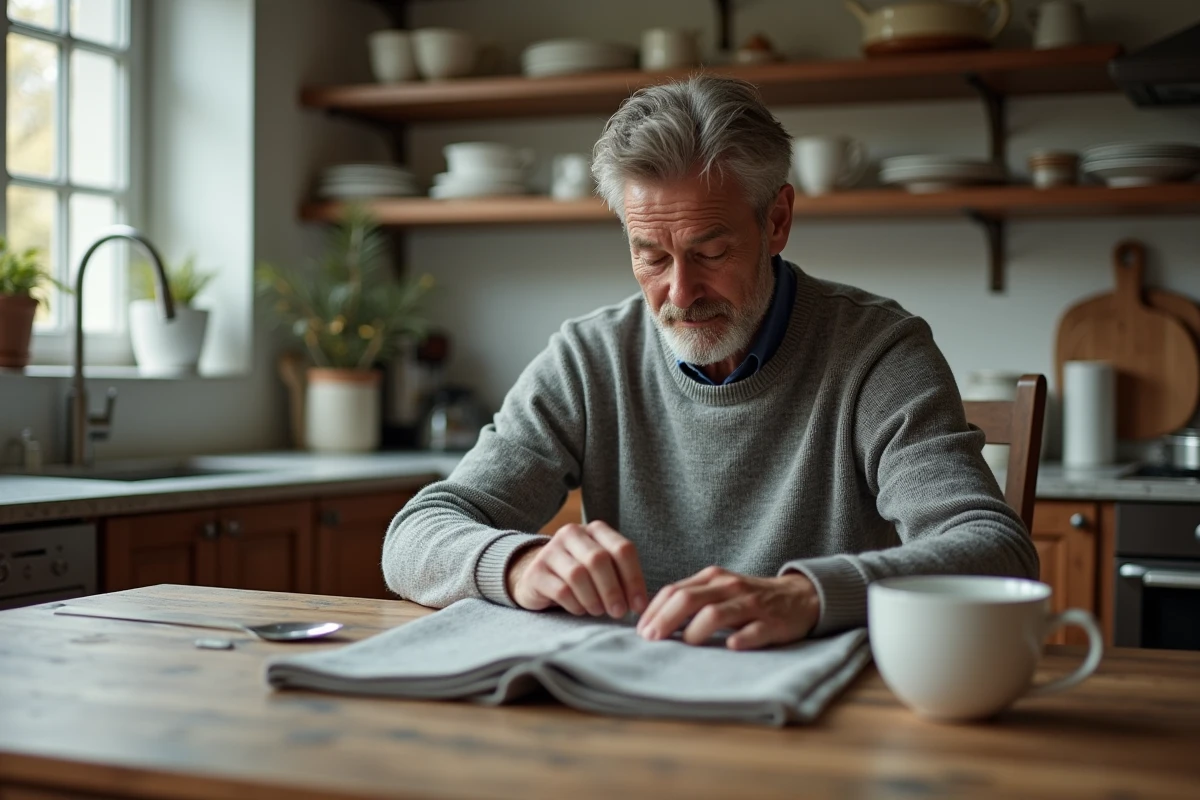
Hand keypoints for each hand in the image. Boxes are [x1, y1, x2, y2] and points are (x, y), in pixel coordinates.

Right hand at [505, 521, 647, 618]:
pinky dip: (576, 605)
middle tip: (619, 612)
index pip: (622, 549)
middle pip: (599, 560)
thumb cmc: (582, 577)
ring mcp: (551, 551)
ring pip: (578, 574)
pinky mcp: (536, 571)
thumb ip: (622, 579)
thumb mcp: (603, 570)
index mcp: (595, 530)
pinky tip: (580, 610)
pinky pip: (561, 590)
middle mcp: (572, 534)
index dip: (634, 579)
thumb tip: (641, 605)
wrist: (540, 579)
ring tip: (598, 611)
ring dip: (593, 599)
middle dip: (613, 590)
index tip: (639, 605)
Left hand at [635, 566, 819, 649]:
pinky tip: (729, 646)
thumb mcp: (719, 590)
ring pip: (716, 613)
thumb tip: (654, 621)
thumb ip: (691, 599)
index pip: (674, 591)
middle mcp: (729, 587)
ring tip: (685, 645)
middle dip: (665, 620)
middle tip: (651, 640)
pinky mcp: (772, 623)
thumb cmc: (749, 597)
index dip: (654, 611)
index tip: (641, 631)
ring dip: (695, 630)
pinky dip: (741, 638)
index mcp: (712, 578)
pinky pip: (754, 630)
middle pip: (688, 600)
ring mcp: (751, 604)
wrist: (799, 596)